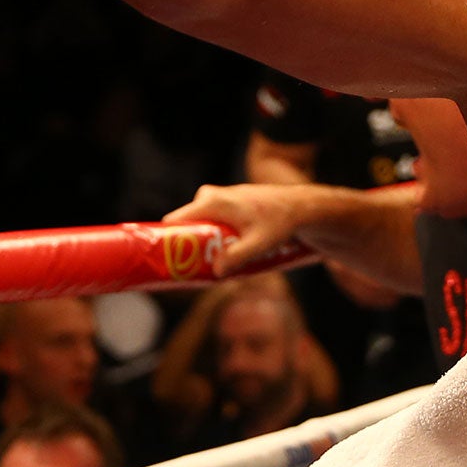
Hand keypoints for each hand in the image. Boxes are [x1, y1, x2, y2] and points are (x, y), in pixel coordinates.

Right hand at [166, 183, 312, 274]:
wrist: (299, 207)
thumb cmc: (280, 223)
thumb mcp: (259, 243)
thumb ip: (236, 257)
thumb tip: (216, 271)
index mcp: (210, 202)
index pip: (172, 221)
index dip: (166, 242)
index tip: (168, 262)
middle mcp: (209, 195)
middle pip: (185, 226)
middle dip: (187, 246)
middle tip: (195, 269)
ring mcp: (217, 196)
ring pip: (199, 224)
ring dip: (204, 242)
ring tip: (217, 261)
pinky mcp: (226, 201)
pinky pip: (210, 220)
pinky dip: (214, 234)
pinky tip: (227, 249)